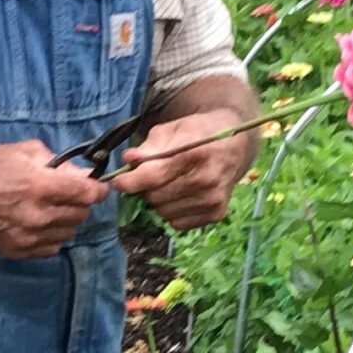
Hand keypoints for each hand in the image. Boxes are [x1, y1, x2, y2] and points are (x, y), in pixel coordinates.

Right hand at [0, 139, 113, 256]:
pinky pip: (51, 248)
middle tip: (67, 195)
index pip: (88, 195)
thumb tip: (84, 175)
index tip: (97, 188)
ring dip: (65, 221)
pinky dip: (51, 237)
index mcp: (43, 187)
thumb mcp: (25, 151)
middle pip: (81, 215)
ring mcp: (28, 237)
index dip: (98, 190)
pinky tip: (38, 224)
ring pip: (68, 233)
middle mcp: (39, 216)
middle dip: (79, 203)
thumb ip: (59, 164)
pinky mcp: (17, 251)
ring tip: (49, 209)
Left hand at [114, 110, 253, 228]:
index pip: (153, 176)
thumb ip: (149, 146)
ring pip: (164, 213)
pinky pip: (178, 223)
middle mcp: (206, 179)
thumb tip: (128, 160)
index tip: (118, 182)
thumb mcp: (173, 129)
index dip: (130, 181)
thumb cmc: (198, 133)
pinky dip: (172, 212)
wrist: (234, 144)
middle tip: (150, 178)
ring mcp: (213, 199)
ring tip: (168, 185)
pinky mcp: (216, 213)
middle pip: (156, 197)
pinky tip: (181, 195)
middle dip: (145, 189)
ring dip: (158, 201)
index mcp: (194, 153)